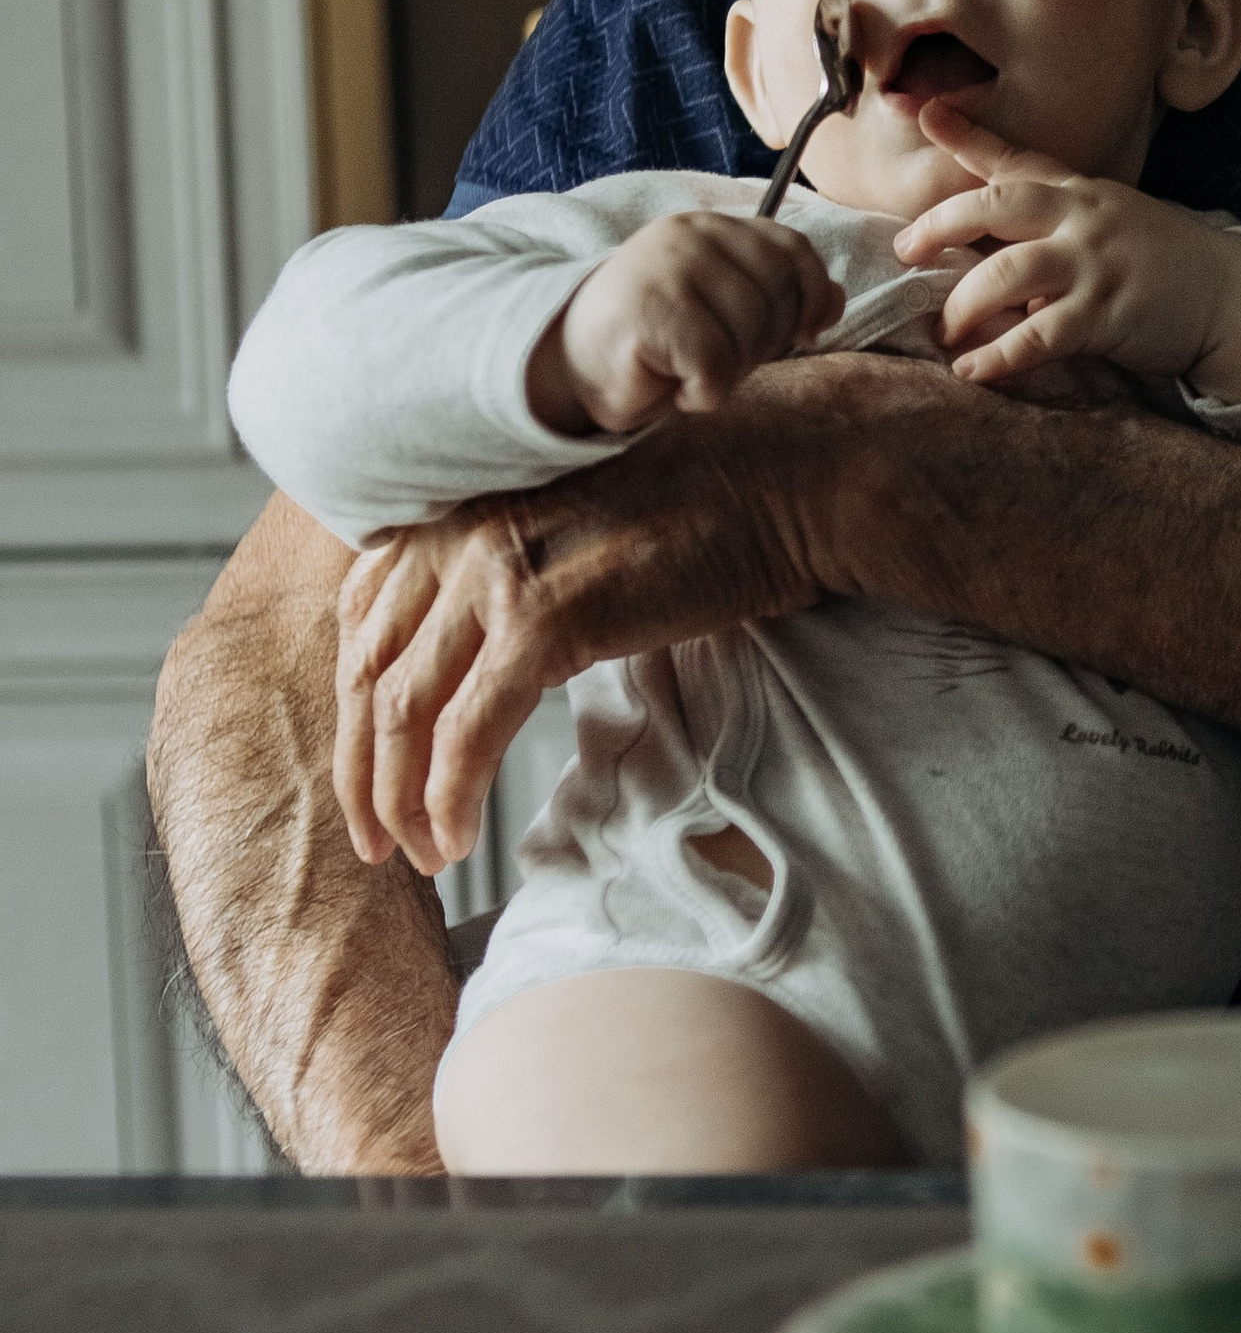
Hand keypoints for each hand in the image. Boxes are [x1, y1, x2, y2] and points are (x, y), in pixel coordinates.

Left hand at [330, 350, 975, 874]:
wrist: (790, 474)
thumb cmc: (711, 506)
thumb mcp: (584, 530)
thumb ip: (525, 572)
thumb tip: (496, 655)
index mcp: (462, 506)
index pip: (365, 621)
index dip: (358, 708)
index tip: (373, 771)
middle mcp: (459, 531)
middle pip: (368, 672)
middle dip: (360, 771)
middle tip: (375, 840)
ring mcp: (496, 572)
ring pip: (401, 710)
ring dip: (399, 799)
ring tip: (418, 858)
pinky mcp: (545, 621)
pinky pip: (465, 733)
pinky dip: (449, 798)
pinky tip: (460, 842)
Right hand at [531, 212, 837, 436]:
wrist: (569, 363)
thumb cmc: (657, 340)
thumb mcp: (725, 308)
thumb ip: (779, 294)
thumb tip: (834, 298)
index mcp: (714, 227)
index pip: (794, 253)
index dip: (809, 300)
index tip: (802, 332)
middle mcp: (691, 235)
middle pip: (778, 300)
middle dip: (761, 345)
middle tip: (715, 356)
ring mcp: (668, 268)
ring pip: (751, 337)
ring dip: (728, 372)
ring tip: (687, 366)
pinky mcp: (651, 312)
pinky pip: (714, 368)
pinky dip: (699, 392)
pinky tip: (668, 381)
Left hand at [893, 105, 1240, 398]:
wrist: (1227, 294)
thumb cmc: (1156, 259)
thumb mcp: (1105, 217)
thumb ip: (1049, 219)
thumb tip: (980, 237)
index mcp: (1077, 193)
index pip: (1013, 159)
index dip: (965, 135)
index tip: (921, 111)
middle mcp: (1081, 219)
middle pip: (998, 205)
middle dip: (941, 225)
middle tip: (904, 251)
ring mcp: (1094, 265)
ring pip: (1009, 273)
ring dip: (964, 304)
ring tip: (944, 332)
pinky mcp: (1107, 315)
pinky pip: (1039, 336)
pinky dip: (999, 356)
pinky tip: (972, 370)